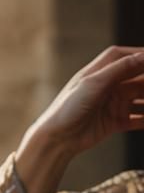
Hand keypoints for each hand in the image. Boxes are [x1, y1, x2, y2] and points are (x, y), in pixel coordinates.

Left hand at [25, 46, 143, 158]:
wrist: (57, 139)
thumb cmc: (68, 108)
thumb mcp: (94, 84)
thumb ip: (120, 68)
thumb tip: (143, 56)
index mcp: (99, 73)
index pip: (125, 56)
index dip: (142, 54)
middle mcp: (108, 87)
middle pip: (139, 78)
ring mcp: (113, 104)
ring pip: (143, 98)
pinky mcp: (116, 122)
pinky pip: (140, 118)